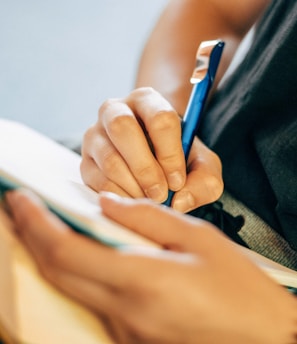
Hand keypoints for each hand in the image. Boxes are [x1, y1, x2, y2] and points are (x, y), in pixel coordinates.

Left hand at [6, 190, 296, 343]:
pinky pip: (95, 301)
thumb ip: (148, 217)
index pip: (66, 252)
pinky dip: (81, 274)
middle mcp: (125, 313)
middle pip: (58, 272)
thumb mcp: (199, 239)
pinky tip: (89, 255)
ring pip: (74, 288)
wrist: (264, 339)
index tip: (19, 200)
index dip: (36, 224)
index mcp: (141, 281)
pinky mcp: (132, 339)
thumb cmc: (239, 288)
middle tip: (22, 209)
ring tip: (52, 225)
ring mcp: (126, 332)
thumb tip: (107, 203)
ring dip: (57, 255)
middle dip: (33, 237)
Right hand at [81, 87, 222, 212]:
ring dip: (133, 186)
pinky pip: (98, 180)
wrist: (152, 158)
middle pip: (123, 128)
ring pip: (109, 158)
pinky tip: (135, 200)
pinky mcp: (85, 160)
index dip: (170, 154)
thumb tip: (179, 201)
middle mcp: (115, 110)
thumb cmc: (178, 158)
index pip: (160, 118)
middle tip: (161, 194)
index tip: (178, 181)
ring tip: (150, 199)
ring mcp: (96, 135)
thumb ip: (205, 181)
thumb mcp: (202, 166)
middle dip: (145, 168)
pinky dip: (120, 196)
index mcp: (148, 101)